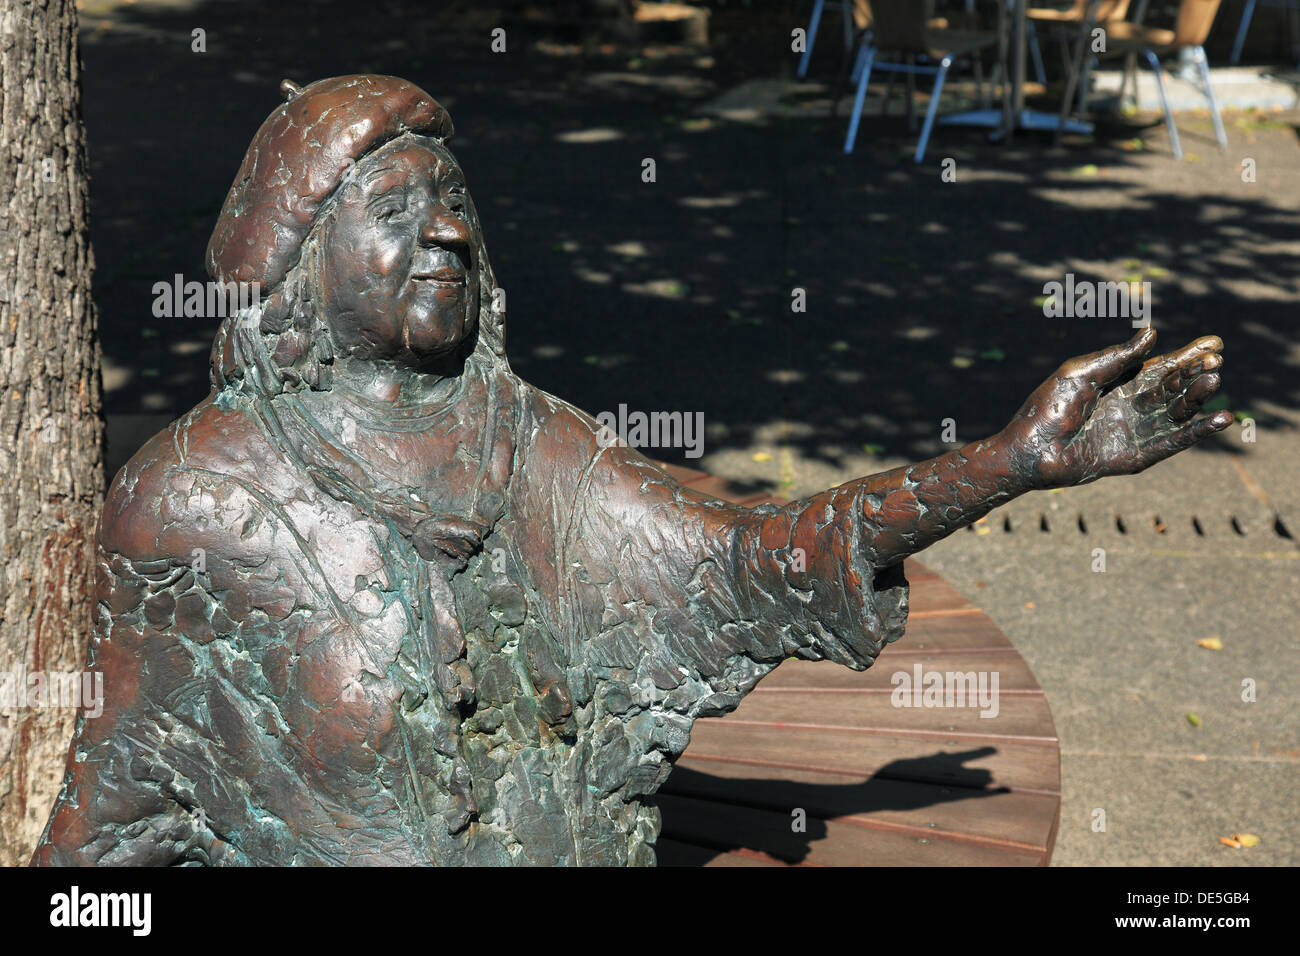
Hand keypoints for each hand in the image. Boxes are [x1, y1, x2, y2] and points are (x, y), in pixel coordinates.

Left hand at [1001, 328, 1233, 489]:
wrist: (1029, 449)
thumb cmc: (1047, 407)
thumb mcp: (1081, 373)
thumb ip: (1117, 357)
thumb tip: (1152, 334)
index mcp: (1118, 383)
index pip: (1160, 367)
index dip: (1187, 356)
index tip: (1214, 343)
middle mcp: (1131, 407)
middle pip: (1173, 388)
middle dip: (1195, 373)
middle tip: (1216, 361)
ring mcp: (1135, 432)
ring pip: (1177, 412)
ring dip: (1198, 397)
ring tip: (1214, 381)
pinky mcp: (1137, 457)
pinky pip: (1173, 443)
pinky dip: (1198, 432)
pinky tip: (1222, 418)